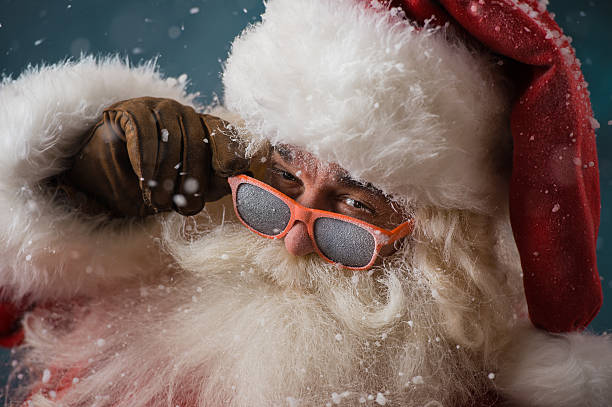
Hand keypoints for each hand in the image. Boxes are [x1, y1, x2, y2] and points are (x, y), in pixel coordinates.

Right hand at [58, 97, 248, 216]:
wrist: (100, 182)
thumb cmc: (148, 188)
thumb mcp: (186, 189)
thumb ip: (214, 182)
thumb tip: (243, 178)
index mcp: (203, 130)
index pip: (224, 134)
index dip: (228, 153)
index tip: (228, 172)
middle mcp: (184, 114)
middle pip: (198, 142)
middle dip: (192, 180)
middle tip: (183, 208)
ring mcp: (157, 107)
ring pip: (171, 138)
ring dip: (166, 176)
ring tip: (158, 200)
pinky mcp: (130, 108)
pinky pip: (143, 131)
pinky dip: (146, 158)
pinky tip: (143, 178)